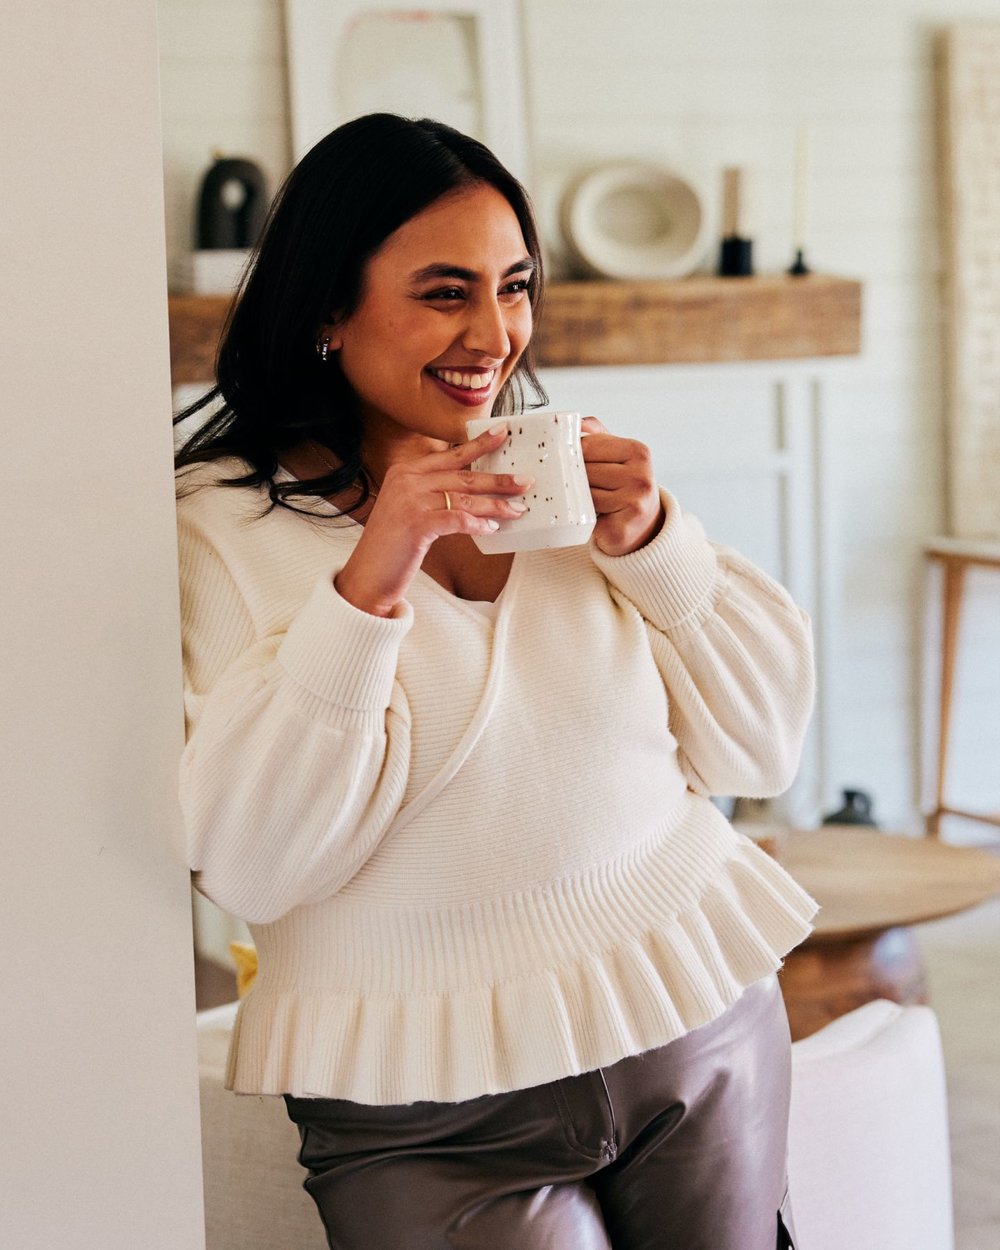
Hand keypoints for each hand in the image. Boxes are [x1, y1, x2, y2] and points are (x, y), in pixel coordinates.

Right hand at [334, 422, 531, 615]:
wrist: (368, 575)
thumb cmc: (392, 545)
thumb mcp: (408, 508)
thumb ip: (433, 494)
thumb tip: (475, 491)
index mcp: (405, 471)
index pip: (450, 454)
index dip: (479, 444)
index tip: (503, 433)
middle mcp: (407, 480)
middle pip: (463, 474)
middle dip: (499, 478)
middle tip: (526, 480)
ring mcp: (410, 501)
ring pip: (465, 497)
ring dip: (496, 504)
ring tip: (518, 508)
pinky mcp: (417, 525)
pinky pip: (458, 519)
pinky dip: (477, 524)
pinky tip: (492, 529)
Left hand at [581, 416, 663, 555]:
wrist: (644, 528)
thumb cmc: (624, 487)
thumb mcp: (618, 455)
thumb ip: (597, 435)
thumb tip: (576, 422)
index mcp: (639, 452)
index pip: (588, 446)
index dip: (573, 455)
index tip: (570, 462)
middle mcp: (641, 477)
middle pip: (584, 471)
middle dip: (574, 479)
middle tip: (579, 487)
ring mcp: (634, 505)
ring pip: (583, 495)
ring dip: (578, 500)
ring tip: (589, 503)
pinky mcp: (621, 530)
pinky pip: (585, 519)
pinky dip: (582, 520)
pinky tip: (592, 519)